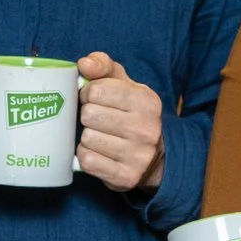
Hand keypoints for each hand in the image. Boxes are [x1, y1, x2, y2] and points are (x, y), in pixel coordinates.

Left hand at [76, 52, 164, 191]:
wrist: (156, 156)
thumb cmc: (132, 113)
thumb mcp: (125, 85)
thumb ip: (103, 66)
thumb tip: (84, 64)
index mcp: (145, 101)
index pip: (97, 90)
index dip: (87, 93)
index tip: (92, 98)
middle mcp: (146, 129)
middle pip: (89, 115)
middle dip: (86, 115)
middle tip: (95, 119)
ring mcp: (138, 155)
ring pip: (87, 139)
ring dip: (86, 137)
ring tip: (98, 135)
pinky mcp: (126, 176)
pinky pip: (88, 161)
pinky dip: (86, 156)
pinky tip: (97, 152)